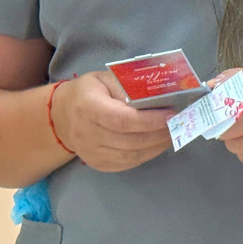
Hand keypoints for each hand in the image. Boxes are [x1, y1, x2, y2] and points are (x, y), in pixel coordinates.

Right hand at [50, 72, 173, 171]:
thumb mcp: (107, 79)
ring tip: (173, 134)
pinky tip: (158, 145)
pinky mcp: (96, 163)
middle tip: (179, 124)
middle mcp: (86, 133)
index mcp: (88, 107)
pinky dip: (146, 156)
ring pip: (129, 156)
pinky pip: (125, 164)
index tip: (171, 116)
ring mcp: (89, 152)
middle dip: (159, 134)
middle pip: (129, 140)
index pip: (122, 120)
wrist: (62, 115)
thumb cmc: (90, 91)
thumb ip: (129, 87)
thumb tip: (158, 98)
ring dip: (156, 146)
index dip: (149, 121)